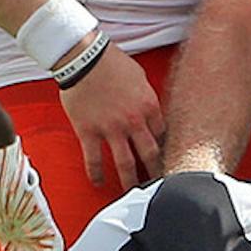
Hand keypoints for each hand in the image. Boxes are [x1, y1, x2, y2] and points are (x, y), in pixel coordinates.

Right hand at [60, 42, 164, 188]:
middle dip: (157, 172)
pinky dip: (96, 174)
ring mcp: (111, 128)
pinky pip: (94, 158)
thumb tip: (151, 113)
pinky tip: (99, 183)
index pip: (163, 135)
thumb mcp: (141, 78)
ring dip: (131, 181)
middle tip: (161, 185)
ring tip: (134, 193)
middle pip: (150, 154)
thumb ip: (147, 99)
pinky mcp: (88, 131)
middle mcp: (133, 121)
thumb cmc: (113, 63)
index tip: (167, 159)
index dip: (165, 148)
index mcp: (149, 107)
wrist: (84, 57)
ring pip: (125, 163)